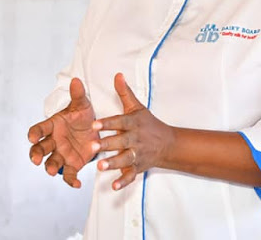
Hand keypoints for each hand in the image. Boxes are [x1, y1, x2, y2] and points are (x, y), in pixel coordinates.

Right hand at [28, 77, 98, 187]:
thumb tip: (76, 80)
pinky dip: (71, 181)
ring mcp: (62, 154)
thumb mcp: (82, 105)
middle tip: (35, 159)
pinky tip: (78, 184)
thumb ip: (78, 95)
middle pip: (39, 149)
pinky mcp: (72, 164)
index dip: (34, 134)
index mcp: (53, 126)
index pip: (39, 129)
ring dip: (50, 167)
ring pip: (51, 162)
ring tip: (52, 171)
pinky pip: (69, 175)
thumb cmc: (83, 116)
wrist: (95, 130)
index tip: (32, 137)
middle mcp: (54, 141)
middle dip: (35, 154)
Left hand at [91, 73, 174, 190]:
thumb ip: (124, 93)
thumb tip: (117, 75)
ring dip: (113, 163)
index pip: (120, 122)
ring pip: (125, 159)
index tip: (94, 125)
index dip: (107, 123)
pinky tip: (114, 186)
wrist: (168, 143)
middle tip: (92, 147)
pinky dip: (123, 181)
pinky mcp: (139, 167)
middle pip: (120, 142)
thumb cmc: (148, 123)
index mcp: (134, 123)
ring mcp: (138, 154)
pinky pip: (131, 175)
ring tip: (100, 166)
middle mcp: (136, 139)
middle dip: (107, 145)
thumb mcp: (137, 107)